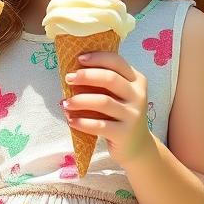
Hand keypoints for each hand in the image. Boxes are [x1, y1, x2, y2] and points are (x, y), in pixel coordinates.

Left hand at [60, 50, 154, 166]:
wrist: (137, 146)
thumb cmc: (120, 115)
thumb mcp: (119, 96)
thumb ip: (104, 83)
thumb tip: (74, 71)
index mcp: (137, 80)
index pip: (117, 62)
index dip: (97, 58)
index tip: (79, 59)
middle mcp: (138, 95)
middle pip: (110, 79)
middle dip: (86, 76)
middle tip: (68, 79)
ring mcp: (133, 115)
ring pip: (103, 102)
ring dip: (80, 100)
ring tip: (65, 103)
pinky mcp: (124, 133)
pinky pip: (99, 125)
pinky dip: (82, 122)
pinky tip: (71, 121)